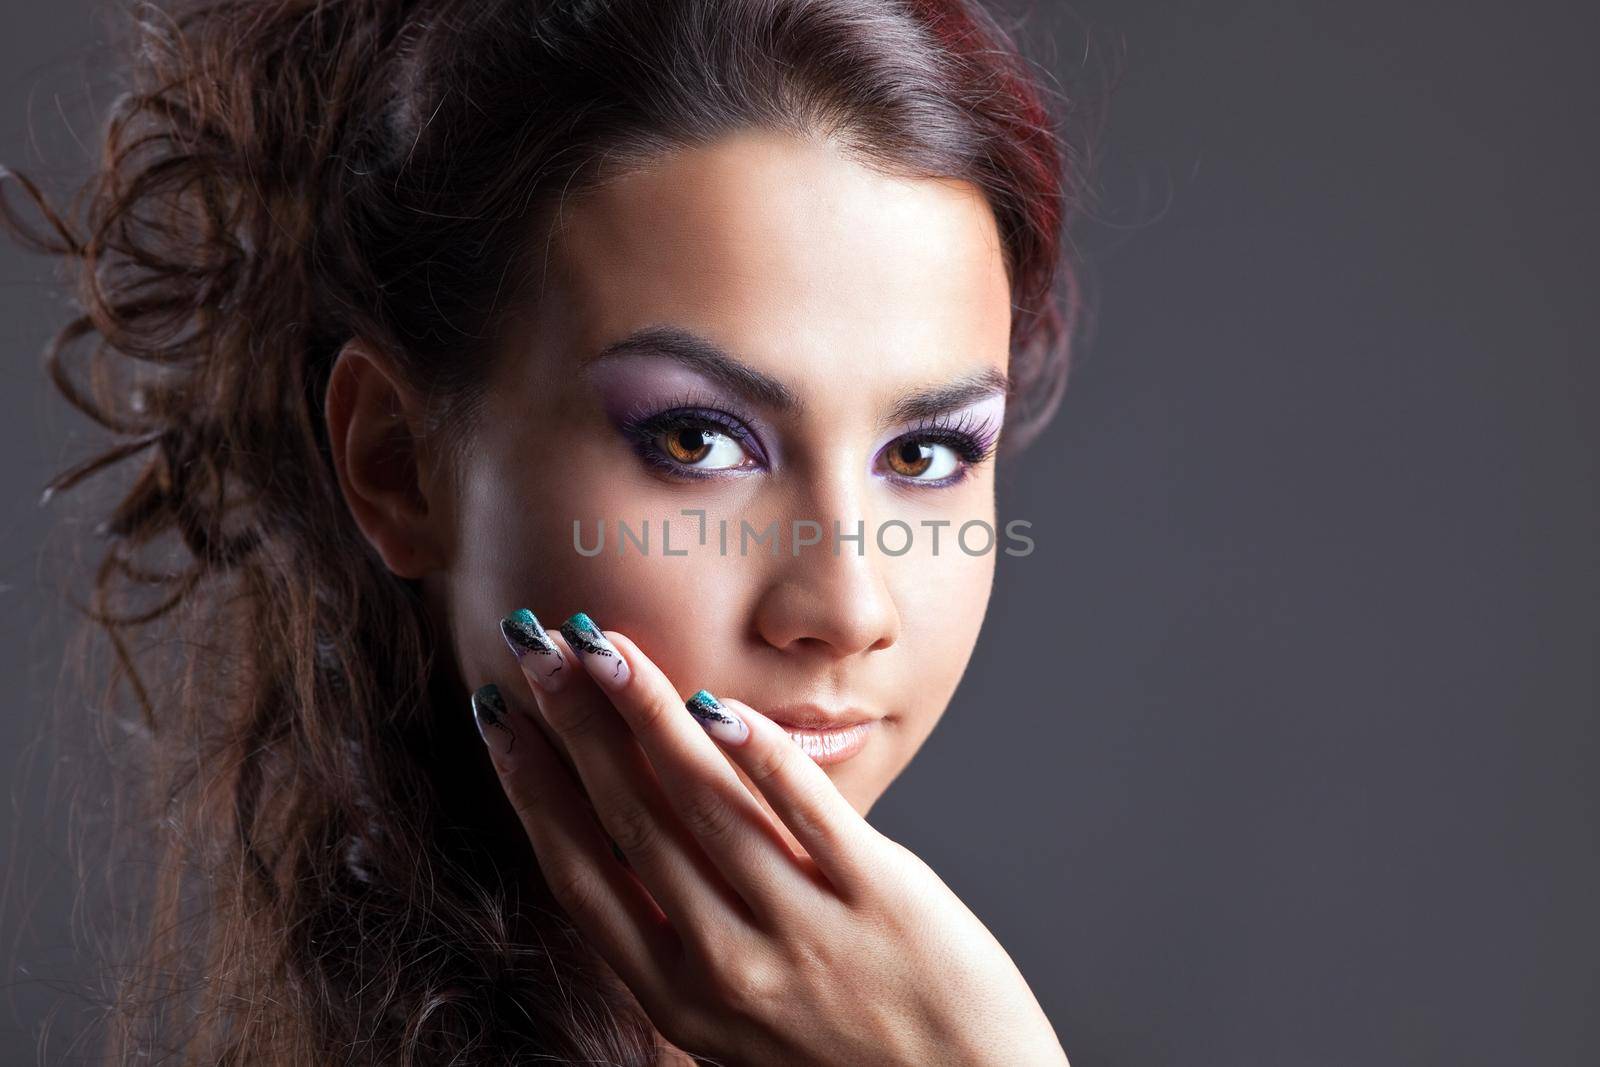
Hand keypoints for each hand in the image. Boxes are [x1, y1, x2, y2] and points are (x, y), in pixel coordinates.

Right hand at [471, 608, 1070, 1066]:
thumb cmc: (844, 1056)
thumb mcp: (734, 1023)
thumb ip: (684, 939)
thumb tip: (628, 835)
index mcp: (678, 1000)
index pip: (581, 874)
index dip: (531, 790)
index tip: (498, 720)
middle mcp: (727, 967)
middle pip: (632, 821)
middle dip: (575, 725)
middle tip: (534, 648)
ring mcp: (804, 931)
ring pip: (704, 805)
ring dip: (646, 716)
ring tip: (604, 648)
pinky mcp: (882, 896)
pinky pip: (806, 811)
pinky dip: (758, 754)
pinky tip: (716, 703)